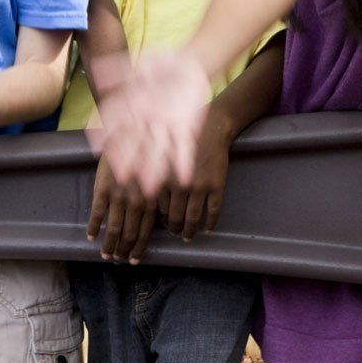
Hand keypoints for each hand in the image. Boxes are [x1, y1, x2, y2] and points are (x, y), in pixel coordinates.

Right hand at [86, 158, 156, 263]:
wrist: (128, 134)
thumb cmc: (146, 156)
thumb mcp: (159, 178)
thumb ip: (158, 199)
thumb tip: (163, 221)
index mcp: (151, 200)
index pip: (145, 232)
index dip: (139, 248)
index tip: (134, 259)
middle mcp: (136, 202)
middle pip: (129, 234)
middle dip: (123, 250)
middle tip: (118, 259)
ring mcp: (118, 196)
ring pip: (113, 228)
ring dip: (109, 244)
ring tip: (106, 255)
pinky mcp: (102, 189)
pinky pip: (97, 213)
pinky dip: (93, 227)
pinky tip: (91, 237)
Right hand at [87, 51, 208, 197]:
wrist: (191, 64)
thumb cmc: (162, 65)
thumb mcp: (141, 64)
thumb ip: (119, 70)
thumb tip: (97, 71)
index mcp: (133, 108)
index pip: (116, 125)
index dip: (107, 136)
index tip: (97, 148)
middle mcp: (147, 122)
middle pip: (136, 145)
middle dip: (130, 161)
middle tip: (123, 179)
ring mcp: (166, 127)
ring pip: (158, 151)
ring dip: (154, 170)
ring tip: (150, 190)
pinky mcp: (186, 127)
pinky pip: (184, 147)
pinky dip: (184, 162)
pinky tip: (184, 178)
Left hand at [158, 113, 234, 242]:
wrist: (211, 126)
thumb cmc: (182, 138)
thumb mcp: (160, 154)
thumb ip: (152, 174)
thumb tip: (145, 198)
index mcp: (163, 177)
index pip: (159, 209)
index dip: (160, 220)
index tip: (162, 225)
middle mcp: (179, 184)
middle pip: (175, 216)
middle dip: (174, 229)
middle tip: (175, 233)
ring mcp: (199, 186)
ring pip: (193, 217)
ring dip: (190, 230)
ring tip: (188, 236)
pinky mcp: (216, 185)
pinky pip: (213, 210)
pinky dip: (210, 223)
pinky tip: (208, 229)